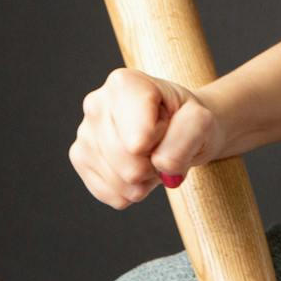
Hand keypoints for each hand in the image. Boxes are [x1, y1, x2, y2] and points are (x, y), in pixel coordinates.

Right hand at [71, 67, 242, 207]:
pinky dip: (134, 190)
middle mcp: (96, 104)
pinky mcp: (81, 160)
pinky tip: (138, 167)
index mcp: (124, 84)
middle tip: (162, 145)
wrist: (179, 128)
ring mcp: (84, 133)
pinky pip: (114, 195)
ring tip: (151, 154)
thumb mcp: (200, 121)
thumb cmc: (187, 120)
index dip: (163, 141)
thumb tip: (160, 163)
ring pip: (122, 182)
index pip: (141, 138)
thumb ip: (187, 137)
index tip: (167, 123)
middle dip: (155, 164)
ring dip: (147, 178)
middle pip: (130, 164)